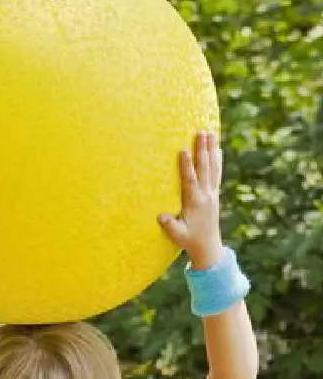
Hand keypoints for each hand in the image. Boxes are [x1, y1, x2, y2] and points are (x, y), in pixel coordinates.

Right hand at [158, 132, 223, 269]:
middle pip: (204, 168)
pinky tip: (218, 149)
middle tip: (202, 132)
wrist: (208, 246)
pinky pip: (217, 173)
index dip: (187, 165)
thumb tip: (160, 217)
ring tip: (211, 133)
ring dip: (211, 150)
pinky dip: (218, 160)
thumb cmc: (189, 240)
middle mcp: (206, 195)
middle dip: (202, 150)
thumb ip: (170, 225)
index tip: (183, 150)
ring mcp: (212, 193)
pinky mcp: (215, 194)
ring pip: (212, 168)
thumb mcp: (177, 235)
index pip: (190, 181)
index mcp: (195, 203)